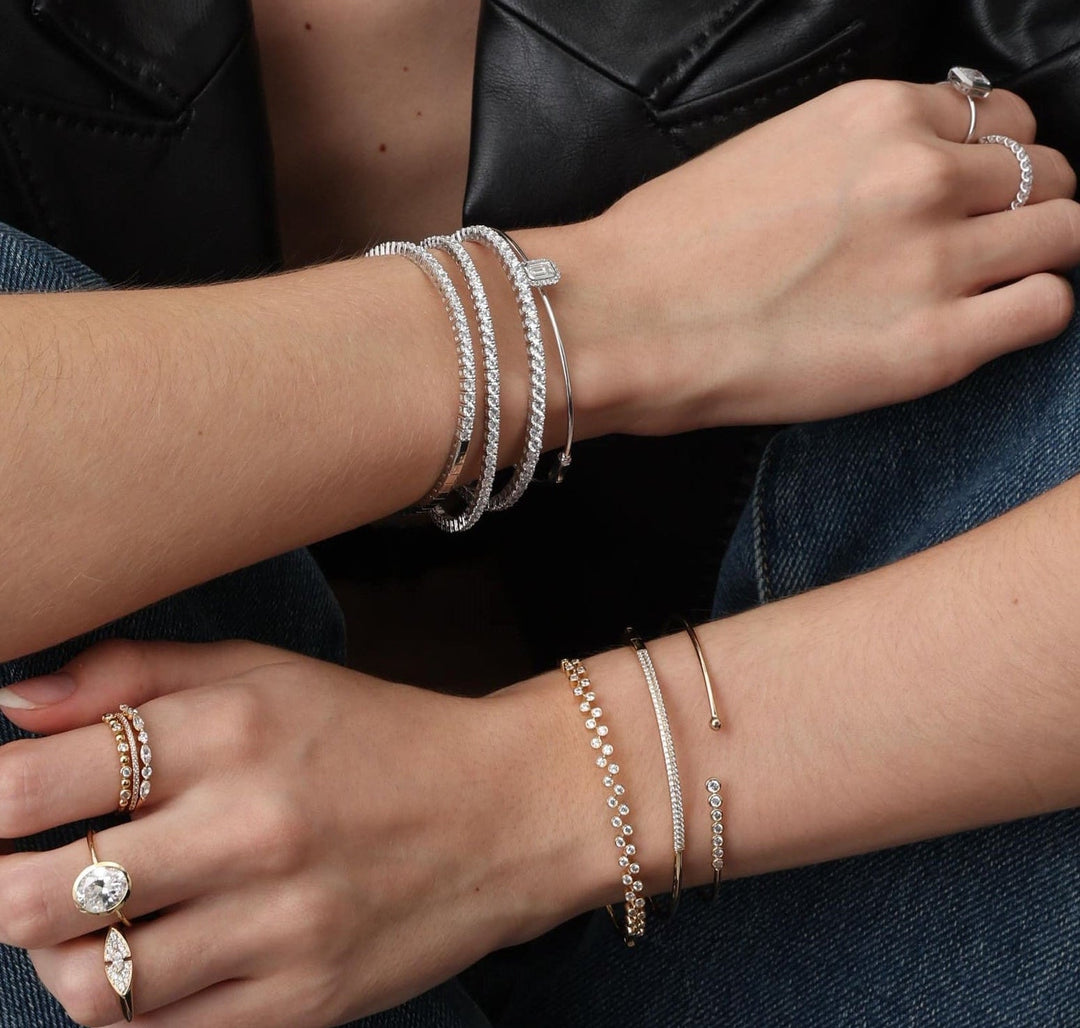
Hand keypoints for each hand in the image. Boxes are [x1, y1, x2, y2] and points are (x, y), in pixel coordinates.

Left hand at [0, 641, 571, 1026]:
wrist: (504, 811)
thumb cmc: (373, 733)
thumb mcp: (266, 672)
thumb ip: (135, 674)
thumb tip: (12, 701)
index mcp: (232, 728)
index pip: (33, 780)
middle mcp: (250, 826)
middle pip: (36, 898)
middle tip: (13, 874)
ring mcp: (278, 924)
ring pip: (90, 984)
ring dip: (62, 957)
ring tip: (87, 923)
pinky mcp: (303, 1000)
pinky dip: (132, 1004)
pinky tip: (152, 959)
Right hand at [545, 79, 1079, 433]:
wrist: (622, 320)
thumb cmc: (666, 249)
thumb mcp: (768, 156)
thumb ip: (854, 160)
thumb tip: (893, 187)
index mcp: (876, 116)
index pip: (1000, 118)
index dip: (993, 162)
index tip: (971, 196)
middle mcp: (921, 173)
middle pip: (1046, 171)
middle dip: (1023, 207)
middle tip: (977, 248)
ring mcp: (935, 257)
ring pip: (1064, 233)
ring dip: (1035, 257)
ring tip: (983, 290)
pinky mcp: (934, 343)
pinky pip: (1047, 310)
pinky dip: (1032, 312)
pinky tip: (984, 326)